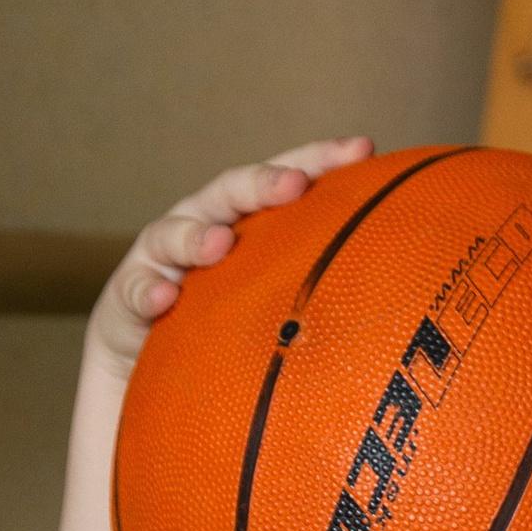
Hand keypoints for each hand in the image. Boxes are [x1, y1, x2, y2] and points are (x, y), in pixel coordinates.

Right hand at [88, 139, 373, 380]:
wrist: (160, 381)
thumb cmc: (236, 341)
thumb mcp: (283, 313)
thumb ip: (323, 291)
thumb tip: (405, 293)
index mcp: (249, 224)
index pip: (287, 180)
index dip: (320, 159)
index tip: (364, 149)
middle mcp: (204, 228)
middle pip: (230, 192)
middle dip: (261, 182)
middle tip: (294, 185)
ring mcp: (161, 261)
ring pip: (173, 233)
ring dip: (197, 234)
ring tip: (219, 243)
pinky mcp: (126, 300)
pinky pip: (134, 292)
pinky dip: (148, 292)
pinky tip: (165, 298)